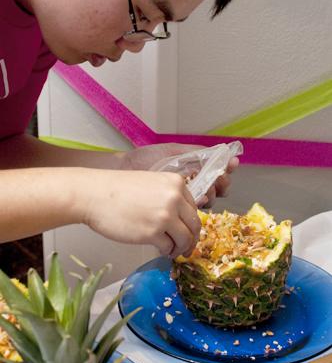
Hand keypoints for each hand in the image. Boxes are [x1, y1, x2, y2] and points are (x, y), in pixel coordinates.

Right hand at [76, 169, 200, 257]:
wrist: (94, 194)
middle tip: (186, 248)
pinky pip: (168, 247)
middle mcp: (174, 198)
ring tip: (172, 251)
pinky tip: (160, 250)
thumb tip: (180, 219)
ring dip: (180, 248)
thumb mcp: (151, 183)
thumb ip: (168, 196)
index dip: (191, 223)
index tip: (188, 232)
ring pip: (185, 239)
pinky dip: (166, 251)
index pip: (193, 208)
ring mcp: (165, 216)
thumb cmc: (117, 190)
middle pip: (194, 225)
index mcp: (176, 183)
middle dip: (191, 240)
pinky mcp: (152, 233)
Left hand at [121, 143, 239, 207]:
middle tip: (219, 180)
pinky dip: (198, 205)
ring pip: (208, 200)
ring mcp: (184, 199)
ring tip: (206, 190)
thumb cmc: (146, 158)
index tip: (231, 165)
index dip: (226, 169)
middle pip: (217, 187)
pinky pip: (193, 210)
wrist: (126, 172)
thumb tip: (223, 151)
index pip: (217, 171)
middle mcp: (193, 185)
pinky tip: (197, 199)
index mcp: (194, 169)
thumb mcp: (173, 150)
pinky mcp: (175, 212)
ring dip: (211, 195)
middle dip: (221, 183)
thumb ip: (197, 151)